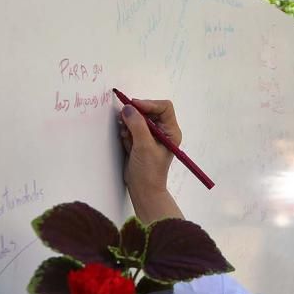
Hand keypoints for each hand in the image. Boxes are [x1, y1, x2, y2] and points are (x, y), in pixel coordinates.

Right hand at [118, 97, 183, 221]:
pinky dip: (126, 132)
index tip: (133, 106)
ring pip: (138, 119)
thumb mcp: (144, 146)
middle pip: (149, 111)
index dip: (149, 104)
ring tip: (126, 136)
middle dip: (135, 115)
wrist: (143, 190)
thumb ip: (137, 125)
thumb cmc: (149, 171)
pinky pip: (131, 128)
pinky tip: (126, 142)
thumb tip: (128, 108)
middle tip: (123, 119)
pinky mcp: (140, 140)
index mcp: (171, 131)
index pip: (164, 108)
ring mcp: (151, 136)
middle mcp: (163, 131)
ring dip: (129, 124)